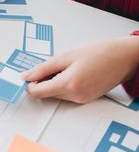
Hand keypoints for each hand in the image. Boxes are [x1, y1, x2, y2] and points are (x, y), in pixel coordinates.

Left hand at [23, 36, 138, 102]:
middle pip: (46, 94)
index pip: (37, 93)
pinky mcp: (87, 98)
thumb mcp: (66, 56)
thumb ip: (43, 68)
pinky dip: (65, 84)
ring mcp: (82, 99)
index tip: (28, 74)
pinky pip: (68, 94)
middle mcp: (75, 96)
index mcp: (69, 85)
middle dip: (43, 81)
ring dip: (54, 82)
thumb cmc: (100, 52)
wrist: (124, 57)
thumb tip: (26, 76)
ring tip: (67, 67)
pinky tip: (74, 72)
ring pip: (56, 94)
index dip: (29, 83)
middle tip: (52, 65)